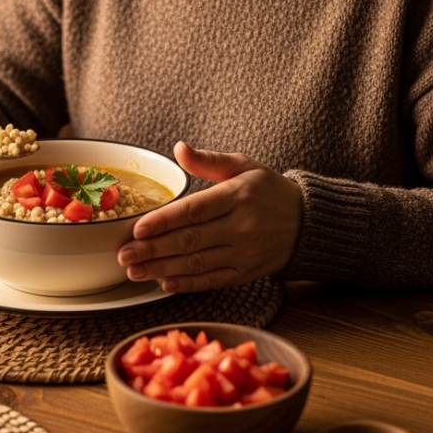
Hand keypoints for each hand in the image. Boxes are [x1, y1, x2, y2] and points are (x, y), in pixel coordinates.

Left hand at [116, 141, 302, 291]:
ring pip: (198, 264)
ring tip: (134, 271)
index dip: (164, 221)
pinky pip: (214, 281)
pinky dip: (189, 284)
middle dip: (153, 249)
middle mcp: (242, 226)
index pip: (194, 210)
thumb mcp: (243, 165)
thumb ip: (209, 160)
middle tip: (124, 255)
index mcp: (238, 196)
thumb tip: (178, 148)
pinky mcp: (248, 273)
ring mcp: (245, 253)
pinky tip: (165, 283)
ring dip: (163, 269)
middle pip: (191, 240)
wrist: (308, 221)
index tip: (137, 228)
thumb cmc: (268, 190)